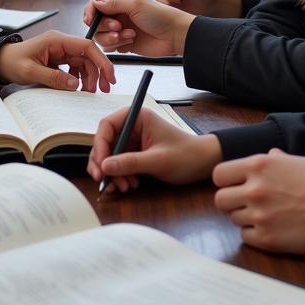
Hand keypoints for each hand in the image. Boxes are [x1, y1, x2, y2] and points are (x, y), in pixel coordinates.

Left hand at [0, 30, 115, 91]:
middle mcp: (61, 43)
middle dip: (98, 72)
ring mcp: (60, 51)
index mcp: (56, 40)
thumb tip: (75, 84)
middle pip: (88, 56)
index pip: (87, 47)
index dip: (101, 61)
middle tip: (103, 90)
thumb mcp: (30, 72)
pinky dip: (79, 79)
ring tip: (88, 93)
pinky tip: (78, 89)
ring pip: (83, 63)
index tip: (109, 77)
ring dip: (89, 77)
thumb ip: (53, 78)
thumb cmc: (11, 62)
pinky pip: (75, 68)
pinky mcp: (58, 60)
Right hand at [82, 0, 193, 54]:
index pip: (97, 2)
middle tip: (118, 27)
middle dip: (104, 26)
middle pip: (96, 21)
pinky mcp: (124, 42)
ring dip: (112, 37)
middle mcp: (118, 12)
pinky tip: (131, 41)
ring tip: (128, 35)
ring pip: (101, 35)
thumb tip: (95, 3)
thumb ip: (113, 4)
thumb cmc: (160, 16)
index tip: (91, 19)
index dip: (91, 11)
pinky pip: (110, 46)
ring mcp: (120, 28)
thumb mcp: (136, 4)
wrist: (174, 35)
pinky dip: (118, 45)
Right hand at [87, 106, 221, 192]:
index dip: (100, 145)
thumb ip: (131, 163)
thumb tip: (105, 166)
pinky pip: (119, 165)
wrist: (205, 164)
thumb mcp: (158, 160)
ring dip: (112, 173)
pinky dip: (119, 177)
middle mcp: (132, 128)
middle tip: (104, 181)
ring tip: (123, 187)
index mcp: (137, 118)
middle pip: (105, 143)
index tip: (101, 165)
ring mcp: (133, 142)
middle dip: (104, 163)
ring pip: (110, 157)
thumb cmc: (187, 155)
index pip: (107, 126)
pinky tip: (128, 186)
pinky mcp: (136, 155)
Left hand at [212, 148, 304, 253]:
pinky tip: (271, 228)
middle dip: (231, 201)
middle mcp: (254, 189)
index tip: (235, 184)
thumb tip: (270, 156)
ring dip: (245, 218)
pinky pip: (245, 237)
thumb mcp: (297, 161)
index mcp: (258, 166)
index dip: (226, 181)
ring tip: (266, 215)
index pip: (219, 174)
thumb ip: (276, 160)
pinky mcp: (267, 239)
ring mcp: (259, 215)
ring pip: (233, 219)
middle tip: (247, 203)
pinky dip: (255, 234)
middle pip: (220, 199)